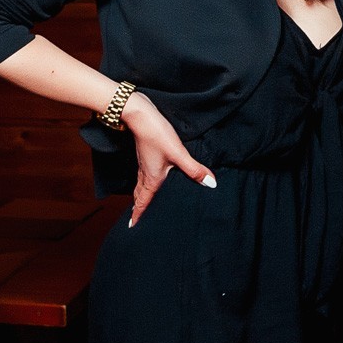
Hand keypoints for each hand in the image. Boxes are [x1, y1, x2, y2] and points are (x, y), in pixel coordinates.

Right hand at [123, 91, 213, 226]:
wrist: (140, 115)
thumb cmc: (157, 135)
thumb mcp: (178, 153)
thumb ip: (194, 169)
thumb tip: (210, 184)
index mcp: (152, 178)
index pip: (143, 201)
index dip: (138, 214)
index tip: (132, 227)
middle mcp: (145, 173)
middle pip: (139, 195)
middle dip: (138, 207)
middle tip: (136, 219)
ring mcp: (143, 163)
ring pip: (139, 184)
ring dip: (140, 195)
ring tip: (141, 202)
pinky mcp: (144, 154)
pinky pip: (141, 174)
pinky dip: (142, 182)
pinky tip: (149, 177)